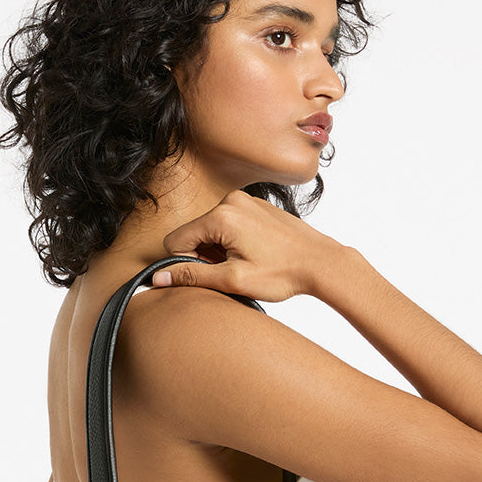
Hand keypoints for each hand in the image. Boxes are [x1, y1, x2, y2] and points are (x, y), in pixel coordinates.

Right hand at [152, 189, 340, 301]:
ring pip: (212, 230)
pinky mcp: (257, 206)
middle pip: (194, 233)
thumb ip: (193, 276)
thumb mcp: (233, 280)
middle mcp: (231, 200)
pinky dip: (234, 241)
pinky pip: (230, 224)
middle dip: (205, 256)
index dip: (186, 264)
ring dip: (220, 250)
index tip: (211, 275)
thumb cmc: (284, 272)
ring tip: (246, 264)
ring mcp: (246, 201)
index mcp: (221, 216)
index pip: (176, 240)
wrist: (322, 263)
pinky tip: (255, 255)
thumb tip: (158, 278)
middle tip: (232, 272)